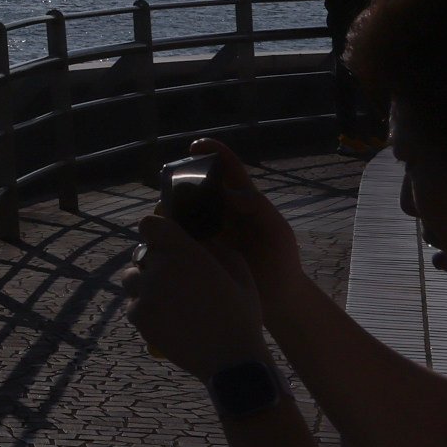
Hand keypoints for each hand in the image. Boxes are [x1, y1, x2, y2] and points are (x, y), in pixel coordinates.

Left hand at [128, 202, 271, 380]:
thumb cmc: (240, 315)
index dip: (156, 232)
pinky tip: (167, 319)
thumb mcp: (240, 272)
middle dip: (154, 262)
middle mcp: (159, 268)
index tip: (166, 242)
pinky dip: (145, 309)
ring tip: (169, 299)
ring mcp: (146, 293)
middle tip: (174, 279)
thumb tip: (197, 237)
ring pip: (131, 278)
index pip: (149, 224)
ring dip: (144, 284)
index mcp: (184, 252)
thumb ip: (216, 247)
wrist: (231, 361)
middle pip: (141, 253)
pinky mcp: (139, 317)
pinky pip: (133, 304)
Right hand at [170, 137, 303, 300]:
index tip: (196, 146)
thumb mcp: (277, 230)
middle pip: (192, 185)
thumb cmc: (283, 260)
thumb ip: (258, 206)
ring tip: (167, 217)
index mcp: (240, 198)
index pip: (226, 167)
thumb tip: (228, 193)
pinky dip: (164, 234)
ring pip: (177, 210)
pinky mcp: (195, 252)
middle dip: (177, 180)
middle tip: (172, 188)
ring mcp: (205, 231)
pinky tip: (162, 238)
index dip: (211, 151)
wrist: (279, 299)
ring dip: (168, 208)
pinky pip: (174, 238)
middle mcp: (219, 210)